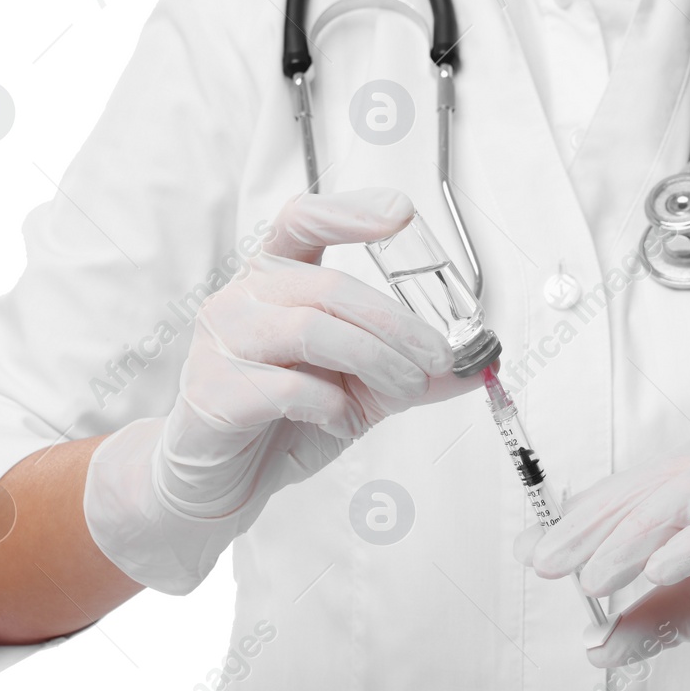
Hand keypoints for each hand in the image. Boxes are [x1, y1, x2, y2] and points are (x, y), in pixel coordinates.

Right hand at [85, 188, 477, 592]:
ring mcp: (220, 343)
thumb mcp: (362, 388)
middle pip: (328, 286)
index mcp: (273, 281)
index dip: (348, 211)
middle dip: (396, 323)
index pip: (301, 221)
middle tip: (436, 358)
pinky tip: (343, 423)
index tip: (400, 215)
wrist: (221, 479)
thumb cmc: (284, 419)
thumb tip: (476, 364)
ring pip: (311, 330)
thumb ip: (411, 370)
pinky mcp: (213, 392)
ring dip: (375, 361)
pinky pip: (287, 388)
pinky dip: (333, 408)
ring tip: (402, 391)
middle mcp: (240, 300)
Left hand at [517, 434, 689, 674]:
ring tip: (596, 578)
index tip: (539, 555)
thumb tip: (593, 647)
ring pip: (682, 496)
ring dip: (633, 539)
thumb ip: (647, 619)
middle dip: (592, 531)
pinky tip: (659, 568)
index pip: (627, 492)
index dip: (579, 522)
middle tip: (552, 567)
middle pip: (644, 489)